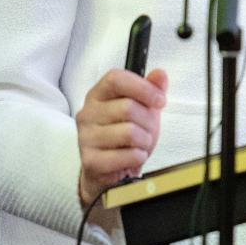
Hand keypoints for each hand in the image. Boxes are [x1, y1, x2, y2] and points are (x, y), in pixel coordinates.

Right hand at [75, 67, 167, 207]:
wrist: (112, 169)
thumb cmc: (125, 136)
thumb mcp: (142, 108)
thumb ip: (151, 89)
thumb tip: (159, 75)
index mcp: (98, 95)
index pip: (116, 79)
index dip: (142, 88)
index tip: (159, 100)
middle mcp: (87, 114)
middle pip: (128, 107)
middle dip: (148, 121)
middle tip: (147, 130)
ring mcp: (86, 138)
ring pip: (129, 132)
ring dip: (144, 141)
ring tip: (138, 144)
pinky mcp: (91, 160)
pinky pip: (128, 155)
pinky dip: (138, 157)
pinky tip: (132, 156)